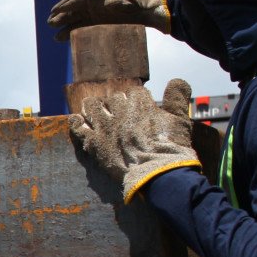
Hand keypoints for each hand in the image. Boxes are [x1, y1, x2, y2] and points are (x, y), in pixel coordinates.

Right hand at [48, 0, 171, 41]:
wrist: (156, 8)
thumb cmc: (146, 1)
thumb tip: (107, 2)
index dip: (67, 5)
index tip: (55, 11)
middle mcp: (99, 4)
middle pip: (76, 9)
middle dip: (63, 15)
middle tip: (50, 23)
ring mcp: (101, 14)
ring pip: (79, 19)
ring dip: (66, 26)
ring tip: (55, 36)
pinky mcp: (105, 23)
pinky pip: (86, 27)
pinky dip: (75, 32)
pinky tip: (66, 39)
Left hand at [69, 79, 201, 201]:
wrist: (157, 174)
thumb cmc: (171, 148)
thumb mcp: (180, 120)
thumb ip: (178, 98)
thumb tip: (177, 81)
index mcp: (141, 104)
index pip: (134, 92)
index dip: (136, 100)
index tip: (137, 108)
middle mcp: (120, 112)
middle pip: (113, 99)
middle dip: (116, 105)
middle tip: (119, 115)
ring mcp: (105, 127)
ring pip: (92, 106)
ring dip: (94, 107)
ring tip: (95, 112)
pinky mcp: (95, 143)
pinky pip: (79, 127)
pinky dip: (76, 123)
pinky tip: (76, 121)